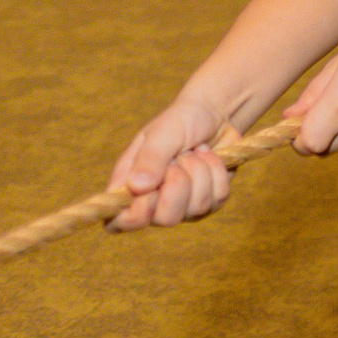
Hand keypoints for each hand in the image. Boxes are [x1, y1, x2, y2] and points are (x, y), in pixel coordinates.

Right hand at [107, 93, 237, 230]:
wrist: (214, 114)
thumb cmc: (180, 121)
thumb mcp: (161, 132)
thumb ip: (149, 158)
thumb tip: (136, 187)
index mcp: (131, 186)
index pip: (119, 222)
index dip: (134, 216)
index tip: (149, 192)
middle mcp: (156, 201)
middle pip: (165, 219)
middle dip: (178, 185)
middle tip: (179, 159)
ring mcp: (185, 205)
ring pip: (196, 208)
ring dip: (199, 172)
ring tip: (194, 152)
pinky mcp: (210, 202)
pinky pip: (218, 198)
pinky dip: (216, 171)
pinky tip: (209, 157)